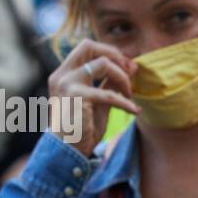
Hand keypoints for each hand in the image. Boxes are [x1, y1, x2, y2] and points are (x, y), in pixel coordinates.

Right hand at [46, 39, 138, 155]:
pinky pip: (110, 94)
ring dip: (123, 78)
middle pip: (89, 46)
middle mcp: (62, 75)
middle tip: (130, 71)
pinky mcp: (77, 96)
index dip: (110, 53)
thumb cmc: (83, 128)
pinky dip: (126, 103)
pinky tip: (135, 111)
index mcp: (64, 74)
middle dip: (115, 55)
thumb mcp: (99, 101)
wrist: (68, 152)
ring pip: (103, 64)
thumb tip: (131, 65)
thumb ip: (110, 82)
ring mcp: (67, 84)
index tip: (128, 67)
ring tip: (131, 95)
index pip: (86, 48)